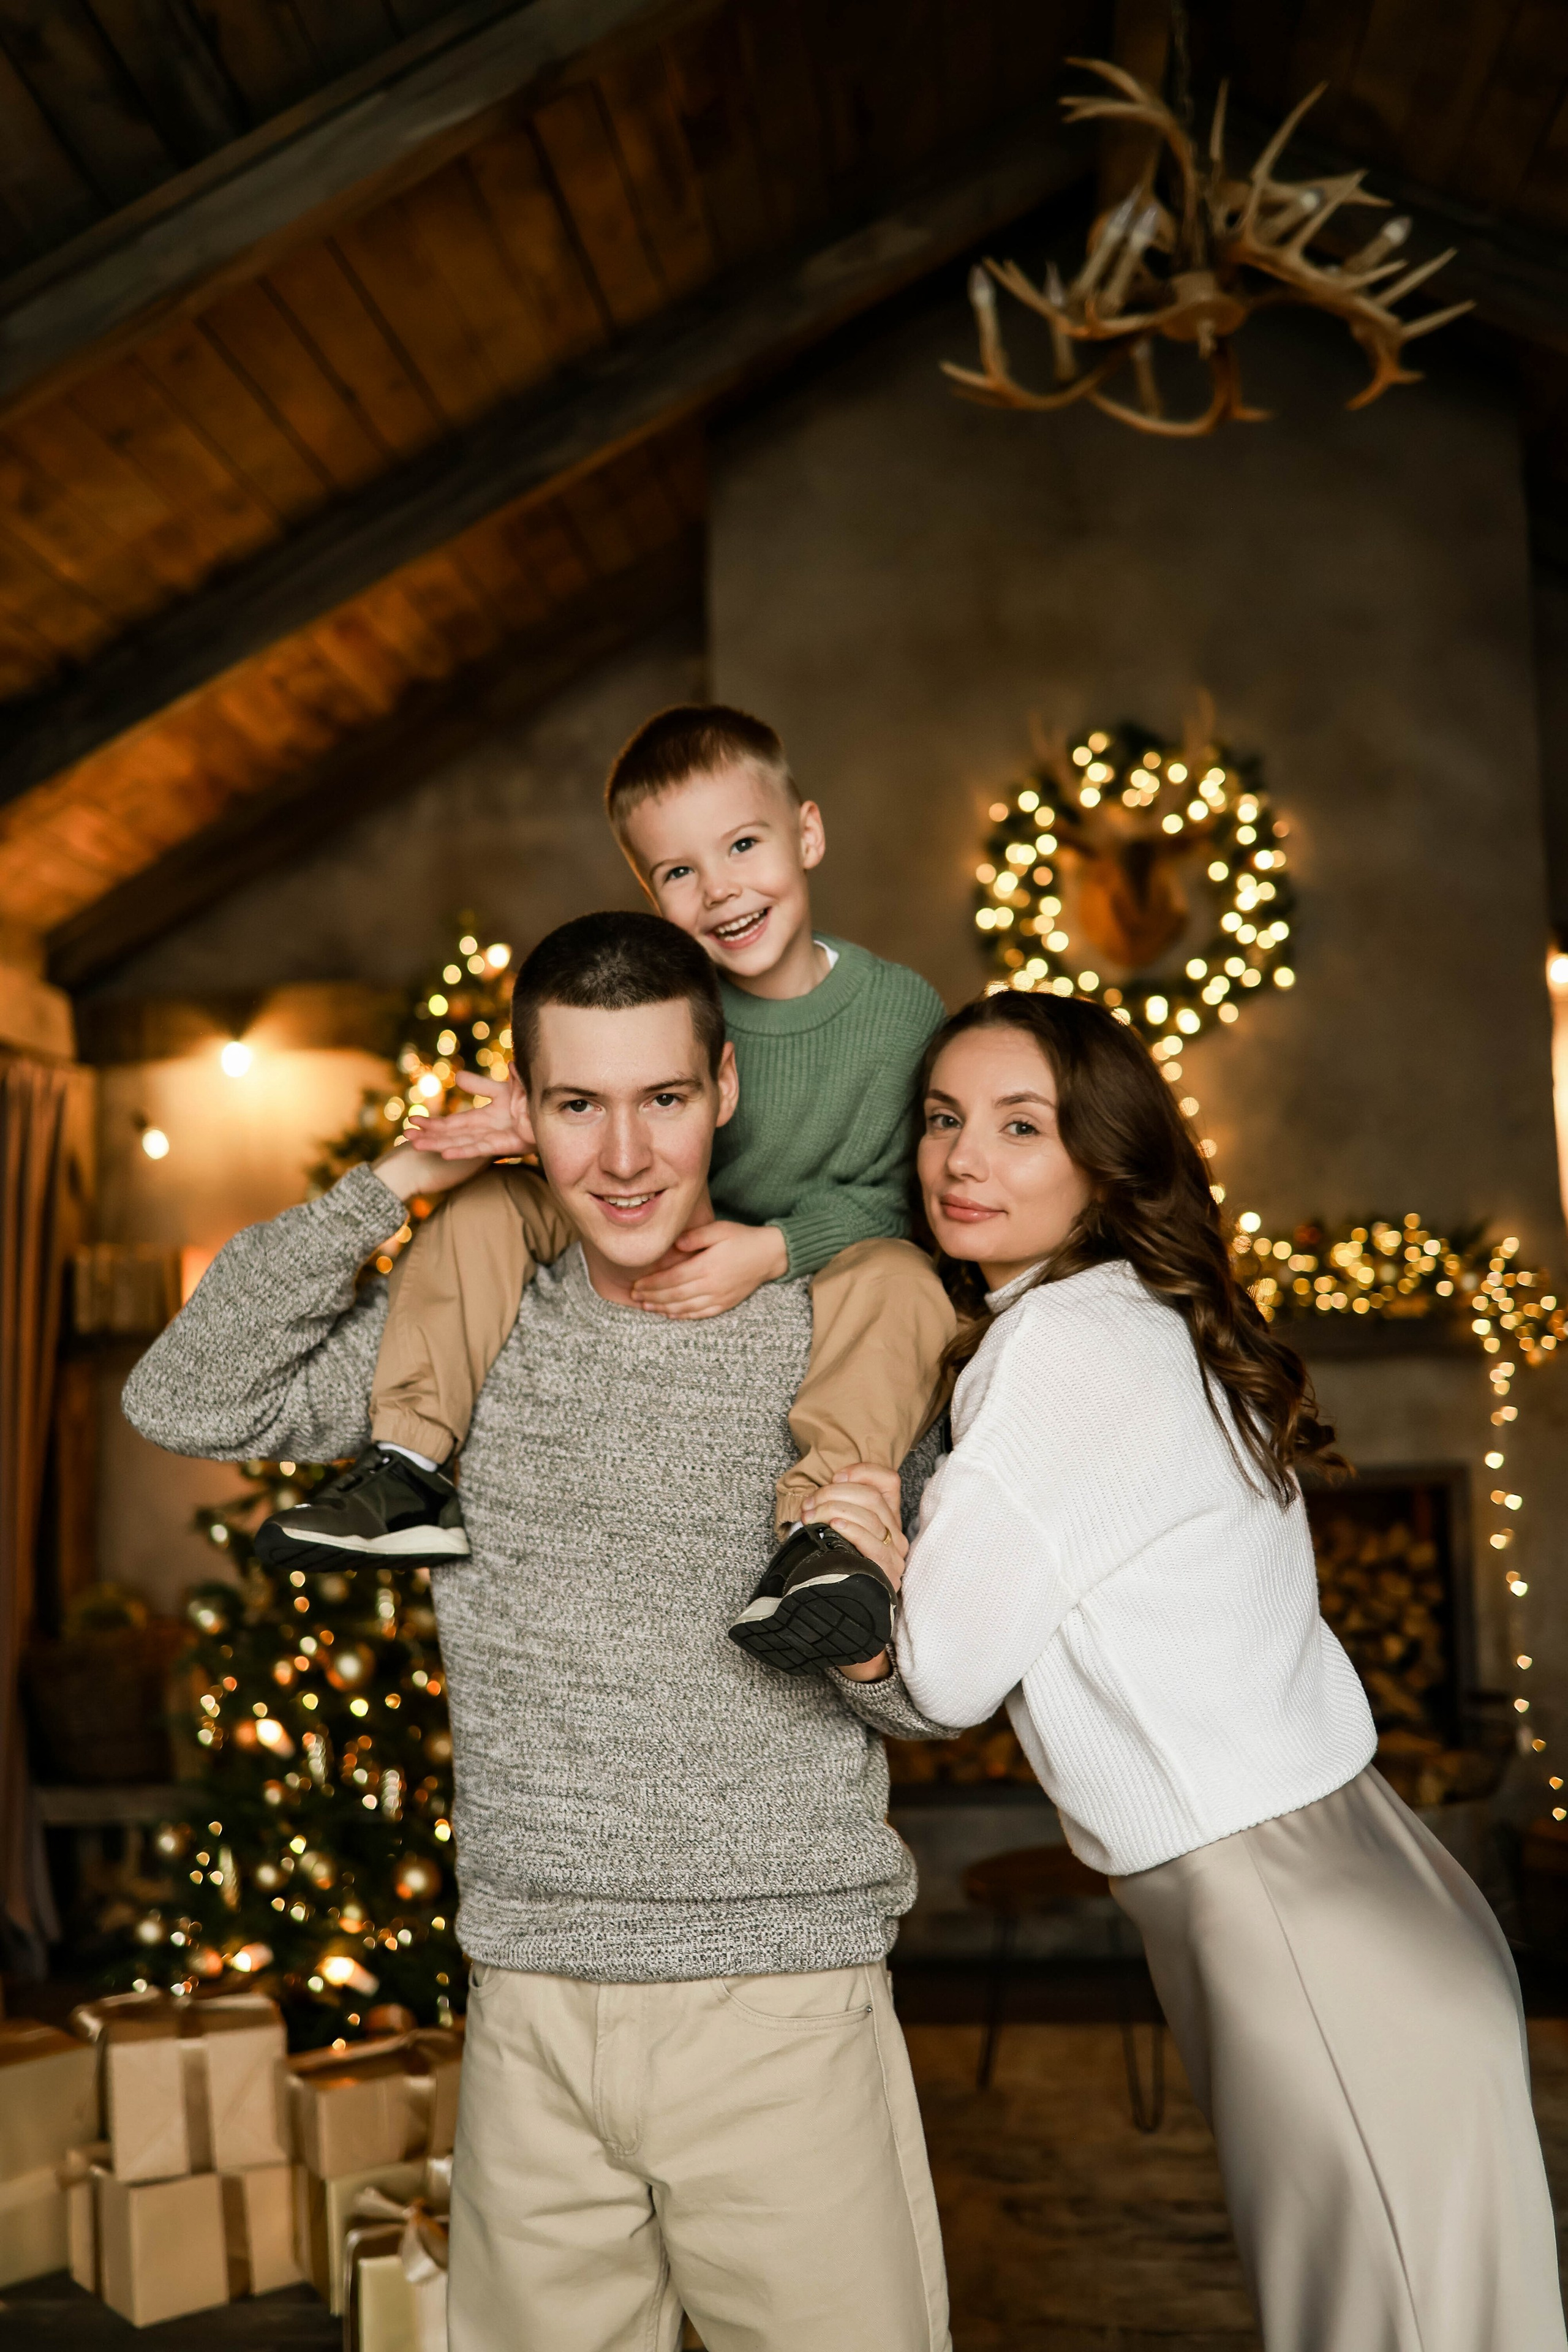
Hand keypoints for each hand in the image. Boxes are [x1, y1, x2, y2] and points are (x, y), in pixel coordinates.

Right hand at [405, 1068, 532, 1160]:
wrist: (560, 1112)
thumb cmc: (538, 1102)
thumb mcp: (510, 1088)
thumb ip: (484, 1085)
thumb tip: (458, 1078)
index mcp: (489, 1116)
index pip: (457, 1121)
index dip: (436, 1122)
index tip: (415, 1120)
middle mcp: (490, 1128)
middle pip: (454, 1132)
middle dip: (430, 1133)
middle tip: (406, 1133)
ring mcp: (497, 1136)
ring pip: (462, 1141)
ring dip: (439, 1142)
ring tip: (416, 1143)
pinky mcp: (508, 1143)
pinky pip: (481, 1147)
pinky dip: (463, 1150)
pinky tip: (445, 1152)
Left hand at [630, 1221, 788, 1318]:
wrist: (770, 1255)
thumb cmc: (743, 1238)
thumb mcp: (719, 1230)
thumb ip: (695, 1236)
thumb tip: (674, 1244)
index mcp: (706, 1266)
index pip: (671, 1278)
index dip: (651, 1284)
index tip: (635, 1285)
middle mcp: (711, 1285)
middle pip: (674, 1295)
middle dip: (652, 1297)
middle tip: (635, 1297)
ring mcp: (719, 1297)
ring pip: (685, 1307)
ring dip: (663, 1308)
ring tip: (647, 1307)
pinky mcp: (726, 1304)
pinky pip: (700, 1314)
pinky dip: (684, 1316)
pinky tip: (671, 1314)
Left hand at [804, 1464, 907, 1586]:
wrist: (840, 1605)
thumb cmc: (833, 1560)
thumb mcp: (836, 1526)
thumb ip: (839, 1504)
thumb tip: (829, 1486)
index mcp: (888, 1517)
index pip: (888, 1481)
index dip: (862, 1471)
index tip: (835, 1477)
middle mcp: (896, 1533)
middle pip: (872, 1498)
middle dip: (835, 1494)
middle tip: (809, 1504)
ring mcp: (895, 1554)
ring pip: (871, 1517)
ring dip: (835, 1510)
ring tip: (812, 1516)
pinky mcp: (889, 1572)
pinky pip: (874, 1545)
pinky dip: (853, 1530)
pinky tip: (835, 1525)